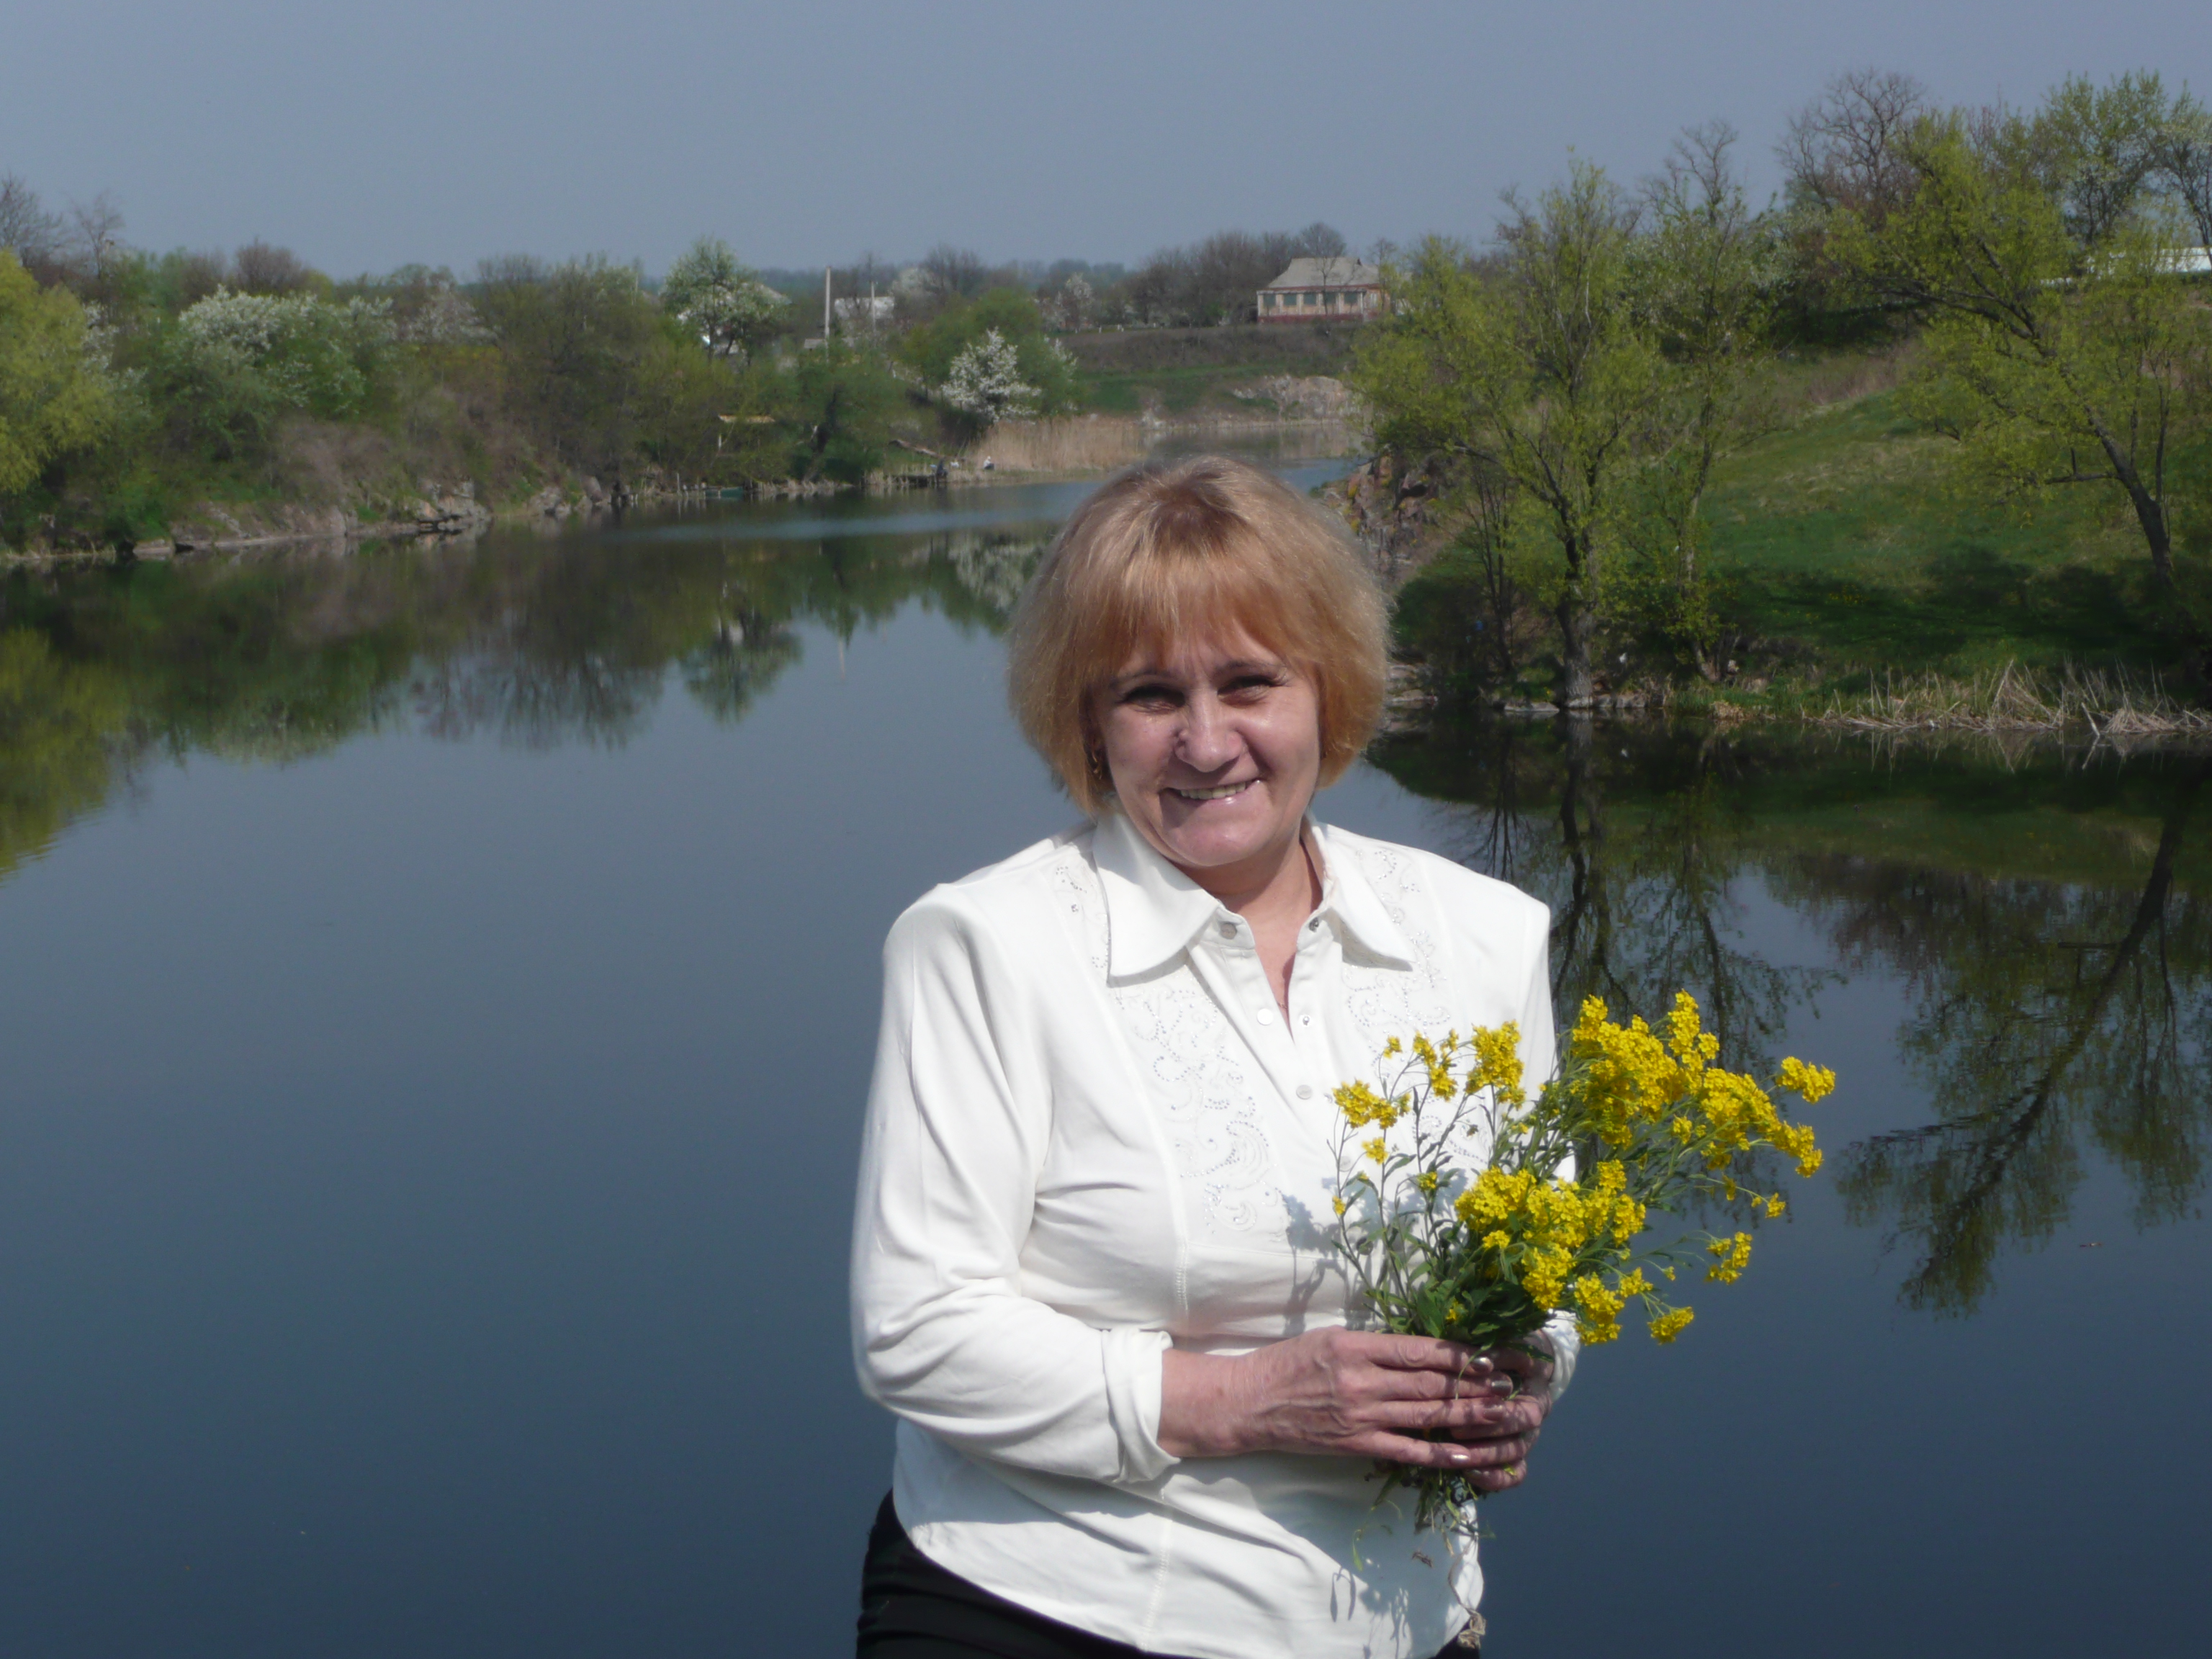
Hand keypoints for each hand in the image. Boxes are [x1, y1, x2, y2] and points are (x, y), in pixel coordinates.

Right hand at [1159, 1328, 1551, 1482]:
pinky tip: (1471, 1455)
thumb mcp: (1330, 1337)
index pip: (1421, 1350)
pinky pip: (1407, 1451)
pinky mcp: (1357, 1445)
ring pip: (1428, 1415)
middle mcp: (1363, 1379)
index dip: (1462, 1354)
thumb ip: (1374, 1344)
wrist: (1248, 1402)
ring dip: (1472, 1416)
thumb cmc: (1287, 1363)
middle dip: (1478, 1385)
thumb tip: (1423, 1348)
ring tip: (1507, 1416)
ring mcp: (1362, 1415)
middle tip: (1515, 1386)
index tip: (1492, 1356)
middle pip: (1432, 1383)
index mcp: (1357, 1345)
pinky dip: (1441, 1454)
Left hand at [1450, 1339, 1553, 1493]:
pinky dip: (1494, 1478)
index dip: (1501, 1406)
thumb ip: (1495, 1351)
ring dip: (1486, 1456)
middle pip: (1521, 1432)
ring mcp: (1526, 1435)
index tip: (1469, 1409)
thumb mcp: (1504, 1340)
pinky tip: (1470, 1473)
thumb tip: (1482, 1363)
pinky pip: (1513, 1475)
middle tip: (1455, 1429)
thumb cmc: (1505, 1347)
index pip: (1525, 1401)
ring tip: (1457, 1454)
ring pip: (1515, 1455)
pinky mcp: (1516, 1454)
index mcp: (1535, 1387)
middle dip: (1488, 1433)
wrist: (1520, 1361)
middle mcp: (1534, 1415)